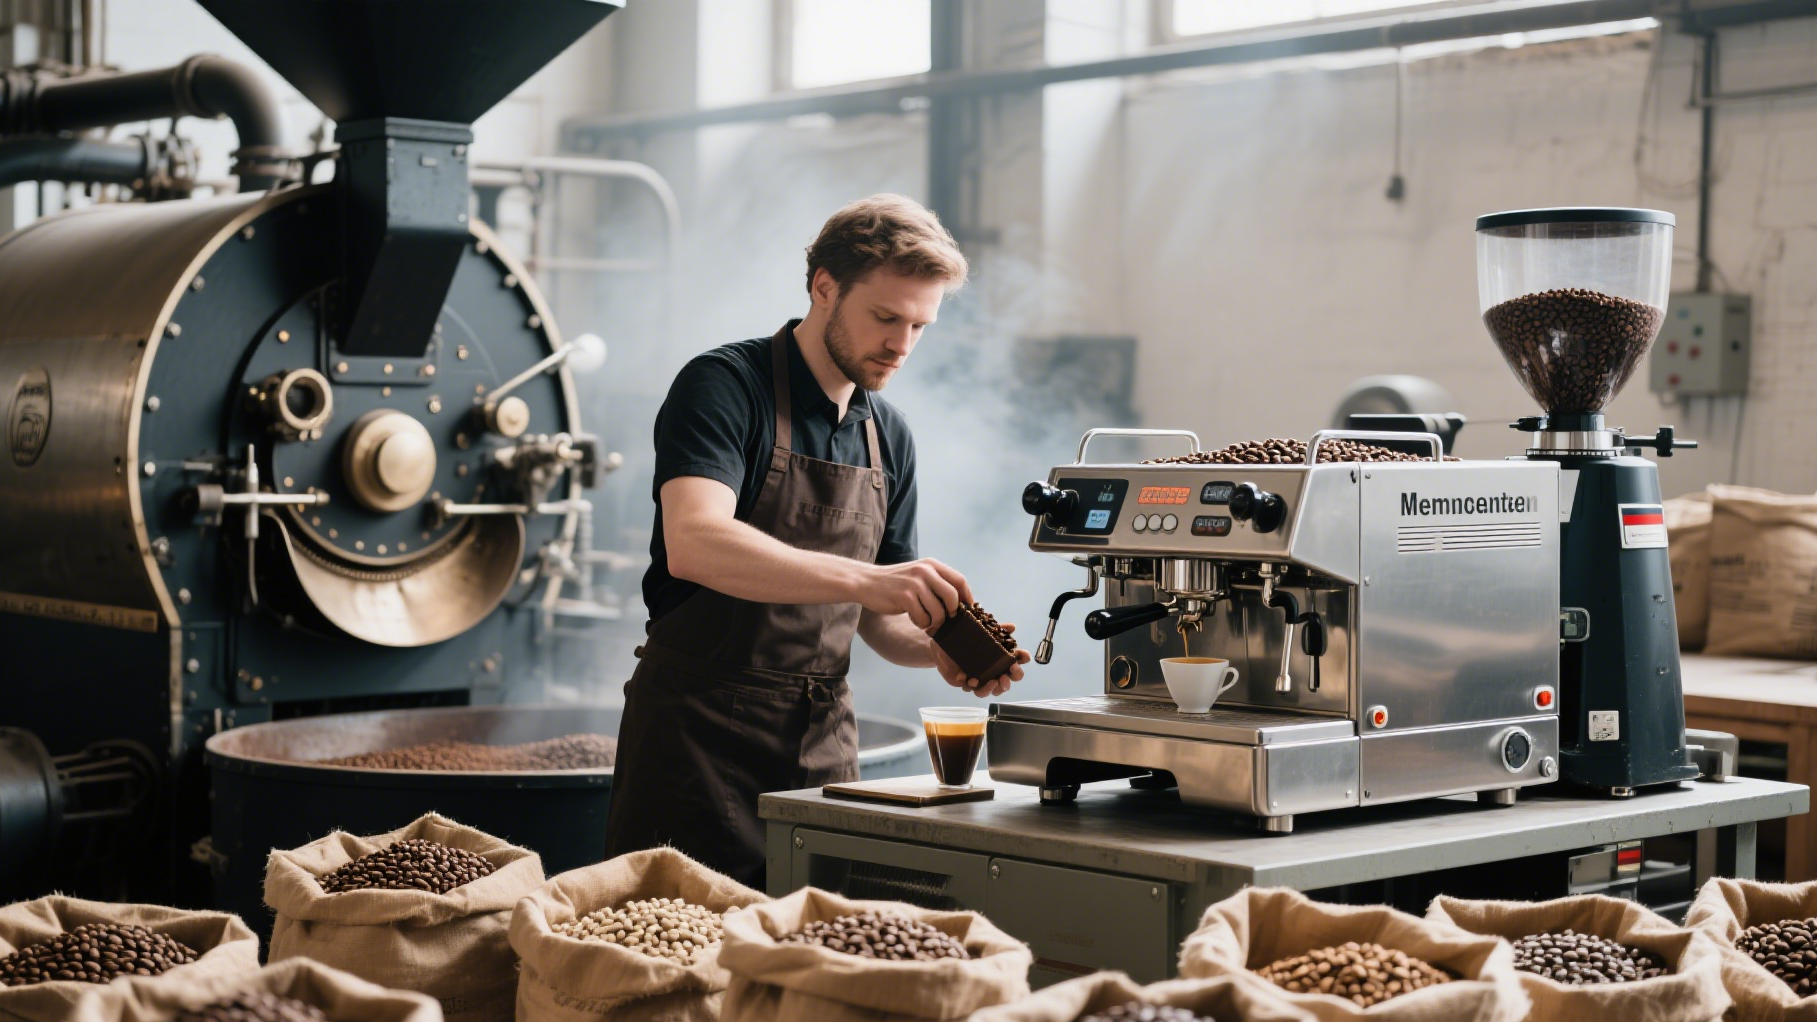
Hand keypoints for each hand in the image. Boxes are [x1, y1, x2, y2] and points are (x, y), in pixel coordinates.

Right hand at [855, 558, 971, 629]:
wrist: (866, 582)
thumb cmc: (895, 583)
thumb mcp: (918, 574)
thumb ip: (937, 582)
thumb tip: (960, 602)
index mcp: (931, 564)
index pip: (960, 580)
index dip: (967, 597)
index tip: (967, 610)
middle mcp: (925, 571)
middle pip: (953, 597)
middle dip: (952, 613)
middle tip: (945, 620)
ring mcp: (915, 584)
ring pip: (939, 612)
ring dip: (934, 622)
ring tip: (926, 621)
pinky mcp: (905, 597)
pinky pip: (923, 619)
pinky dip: (921, 624)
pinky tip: (914, 619)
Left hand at [931, 623, 1032, 698]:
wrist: (941, 644)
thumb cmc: (965, 637)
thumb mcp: (981, 630)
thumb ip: (997, 629)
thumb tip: (1012, 627)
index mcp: (1000, 658)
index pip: (1016, 661)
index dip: (1022, 659)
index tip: (1024, 656)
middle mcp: (993, 670)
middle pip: (1007, 680)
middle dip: (1009, 681)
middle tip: (1005, 677)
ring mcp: (981, 678)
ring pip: (992, 690)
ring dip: (994, 688)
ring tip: (992, 682)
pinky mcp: (967, 682)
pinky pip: (973, 689)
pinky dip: (974, 686)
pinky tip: (970, 679)